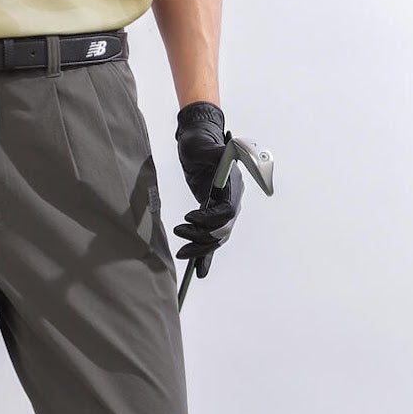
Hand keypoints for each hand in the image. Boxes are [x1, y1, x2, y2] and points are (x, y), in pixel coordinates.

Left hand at [173, 101, 243, 277]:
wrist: (195, 143)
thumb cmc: (198, 142)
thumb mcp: (203, 145)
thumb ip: (216, 150)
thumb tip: (230, 147)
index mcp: (232, 186)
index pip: (228, 212)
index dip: (210, 219)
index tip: (189, 217)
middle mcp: (231, 200)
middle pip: (223, 229)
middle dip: (202, 237)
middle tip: (180, 234)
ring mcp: (222, 208)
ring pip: (217, 238)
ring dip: (201, 249)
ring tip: (181, 254)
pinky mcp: (211, 213)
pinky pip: (211, 237)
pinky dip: (206, 255)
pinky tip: (198, 271)